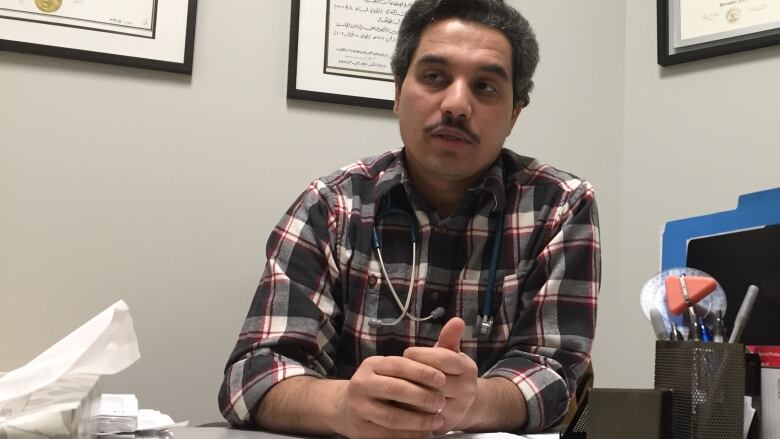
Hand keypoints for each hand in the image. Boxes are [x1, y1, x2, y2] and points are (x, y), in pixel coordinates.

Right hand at [333, 355, 447, 438]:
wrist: (344, 407)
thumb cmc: (377, 385)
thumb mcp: (386, 369)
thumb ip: (410, 365)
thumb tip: (441, 370)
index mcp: (372, 365)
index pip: (399, 365)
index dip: (422, 372)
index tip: (442, 379)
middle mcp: (362, 384)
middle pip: (395, 389)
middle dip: (422, 396)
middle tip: (441, 401)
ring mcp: (359, 408)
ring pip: (392, 416)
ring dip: (418, 421)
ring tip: (436, 421)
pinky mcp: (360, 431)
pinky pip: (388, 435)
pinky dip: (409, 436)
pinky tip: (423, 434)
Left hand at [403, 318, 477, 433]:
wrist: (465, 406)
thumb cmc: (450, 373)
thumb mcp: (451, 355)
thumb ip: (450, 339)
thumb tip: (457, 319)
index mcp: (468, 369)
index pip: (443, 359)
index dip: (422, 355)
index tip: (407, 353)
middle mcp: (466, 390)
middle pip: (434, 380)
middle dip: (412, 373)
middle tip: (396, 369)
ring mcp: (456, 410)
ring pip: (426, 399)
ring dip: (407, 390)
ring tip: (393, 382)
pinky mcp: (444, 425)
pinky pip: (422, 416)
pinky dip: (407, 408)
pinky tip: (397, 399)